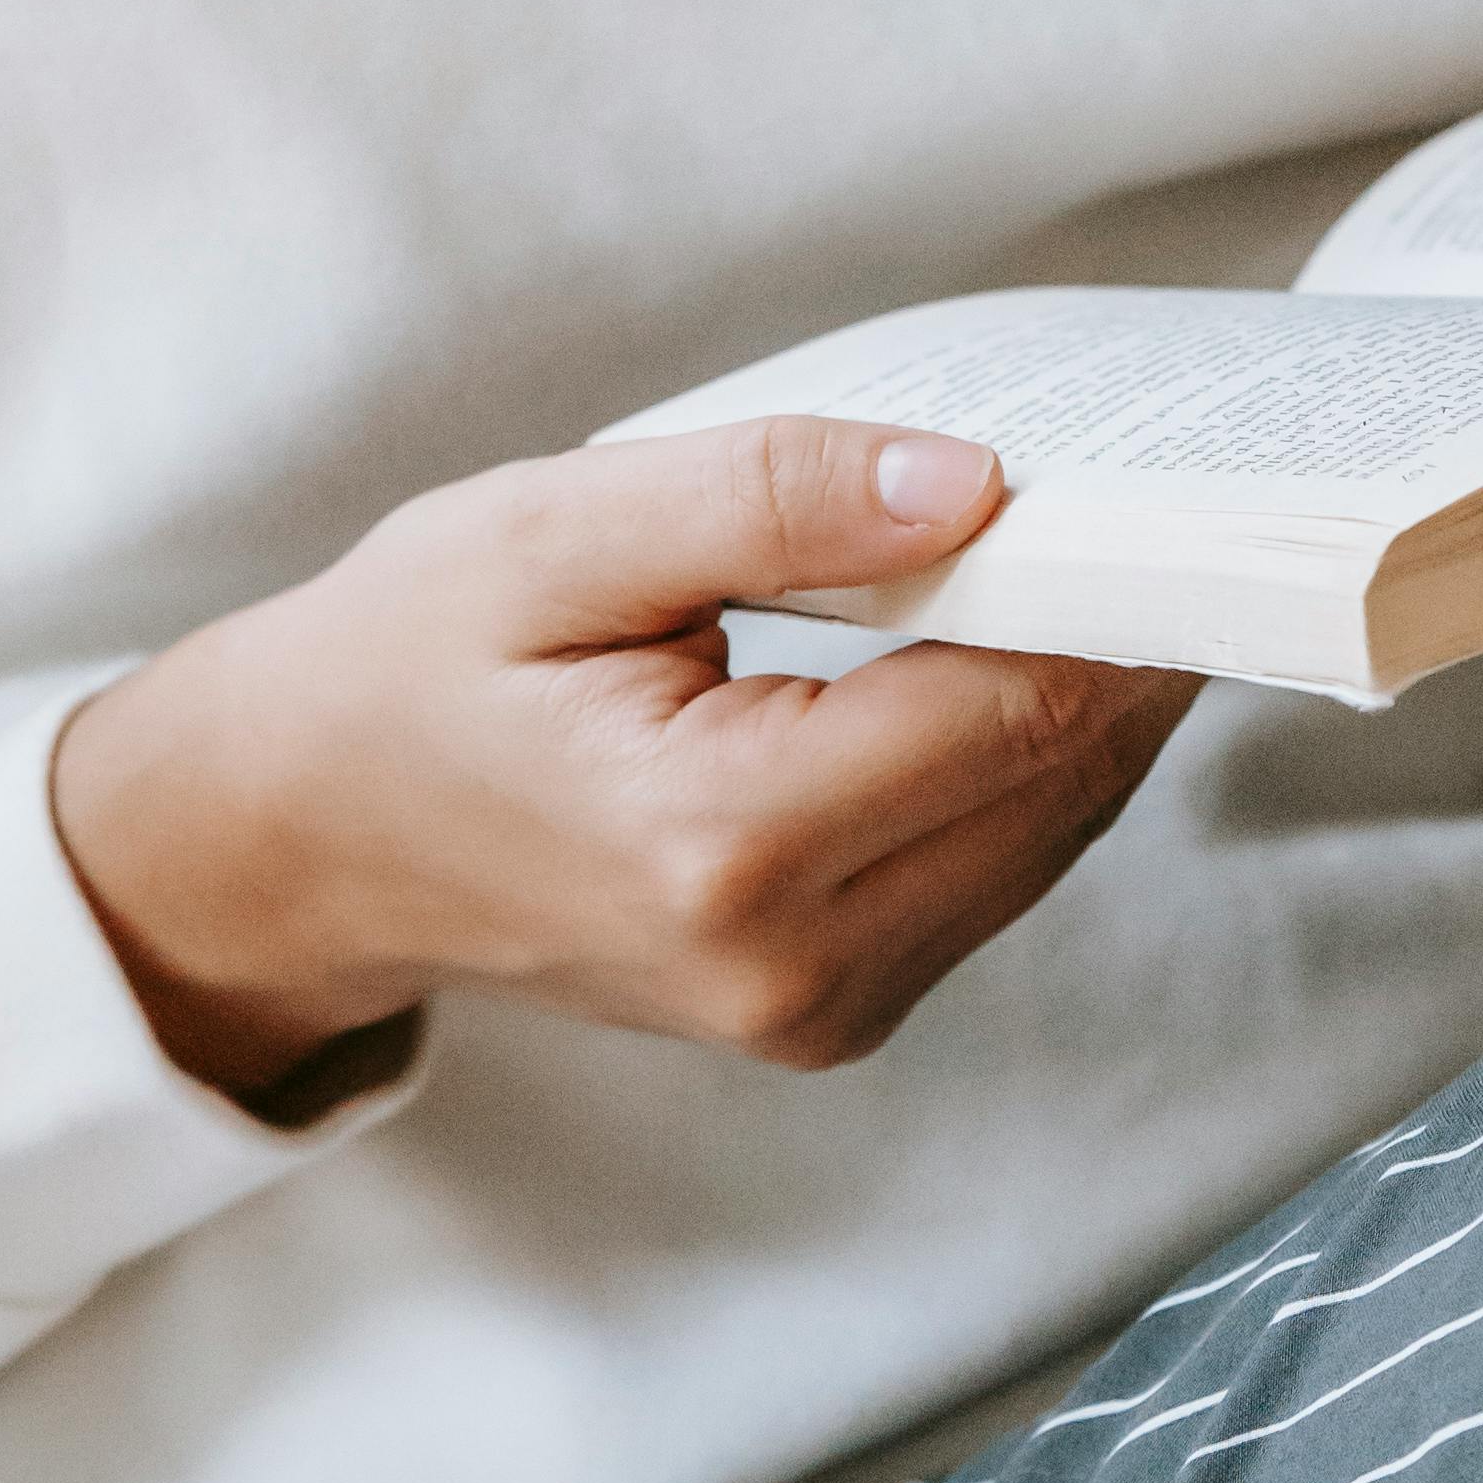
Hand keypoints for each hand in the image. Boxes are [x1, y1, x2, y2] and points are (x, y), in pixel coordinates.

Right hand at [52, 419, 1195, 1112]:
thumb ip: (770, 498)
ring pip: (1048, 833)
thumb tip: (977, 480)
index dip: (1123, 588)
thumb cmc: (404, 665)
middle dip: (1128, 633)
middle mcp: (792, 963)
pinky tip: (1016, 638)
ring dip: (1087, 693)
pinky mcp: (822, 1007)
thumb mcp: (558, 531)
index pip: (1016, 708)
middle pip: (1061, 782)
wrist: (296, 838)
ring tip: (1102, 541)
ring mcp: (814, 1008)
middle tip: (1174, 482)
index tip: (1186, 474)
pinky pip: (990, 867)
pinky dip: (1024, 754)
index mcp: (725, 845)